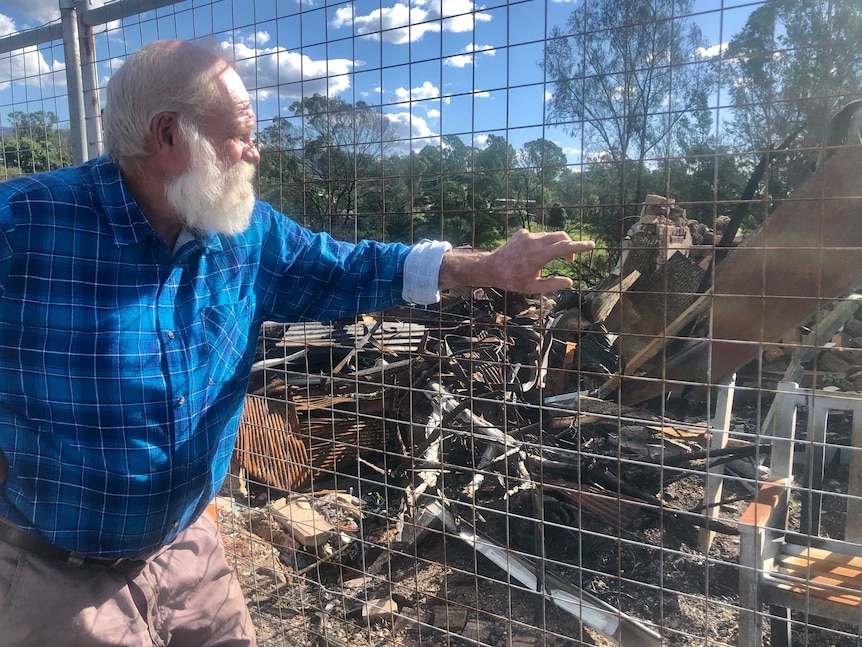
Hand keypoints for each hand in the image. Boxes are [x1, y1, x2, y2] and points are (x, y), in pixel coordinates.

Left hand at [438, 229, 594, 293]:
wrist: (491, 267)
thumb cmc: (512, 280)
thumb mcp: (533, 288)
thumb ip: (552, 284)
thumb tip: (570, 281)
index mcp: (539, 255)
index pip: (565, 247)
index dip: (580, 246)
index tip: (592, 245)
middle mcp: (534, 241)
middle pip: (561, 237)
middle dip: (569, 246)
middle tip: (570, 259)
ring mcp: (527, 235)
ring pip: (550, 236)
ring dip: (553, 247)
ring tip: (541, 264)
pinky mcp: (522, 233)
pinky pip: (537, 236)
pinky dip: (541, 244)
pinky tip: (529, 257)